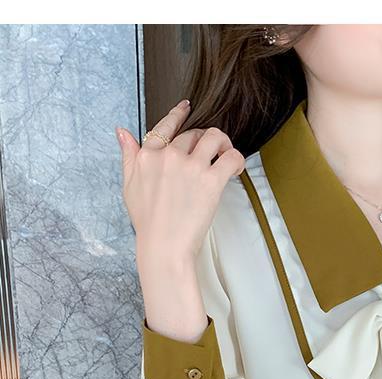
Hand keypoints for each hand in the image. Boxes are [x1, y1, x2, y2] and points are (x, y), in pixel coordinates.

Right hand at [115, 99, 245, 264]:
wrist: (163, 246)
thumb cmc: (148, 223)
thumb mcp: (129, 186)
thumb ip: (128, 156)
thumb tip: (122, 132)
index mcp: (148, 156)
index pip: (165, 126)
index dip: (178, 114)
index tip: (186, 108)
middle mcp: (168, 156)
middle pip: (193, 133)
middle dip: (204, 139)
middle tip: (212, 151)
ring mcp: (190, 166)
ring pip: (213, 137)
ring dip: (223, 142)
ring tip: (226, 154)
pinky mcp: (210, 180)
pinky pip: (230, 157)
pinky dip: (236, 158)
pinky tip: (236, 168)